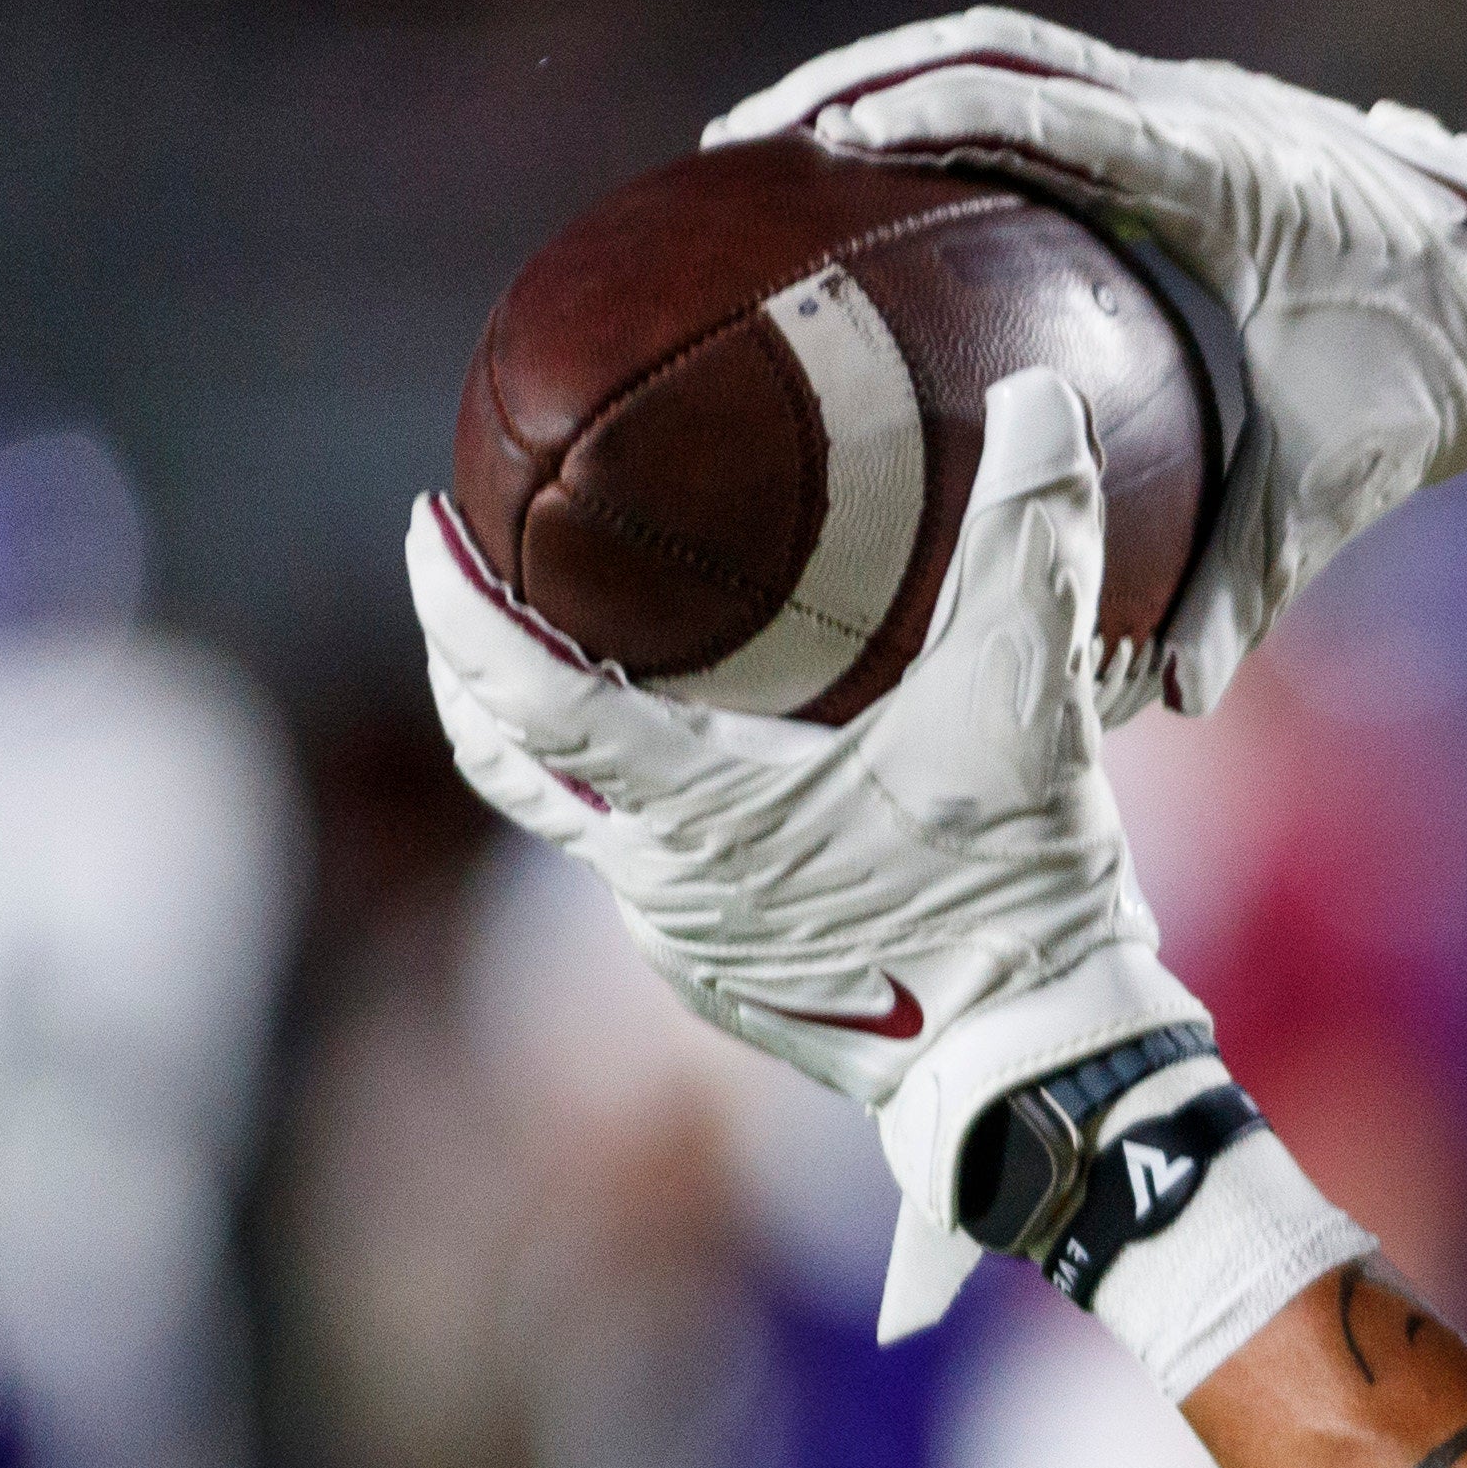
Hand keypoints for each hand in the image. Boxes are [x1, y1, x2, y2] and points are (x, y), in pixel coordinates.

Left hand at [417, 366, 1212, 1338]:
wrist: (1042, 1070)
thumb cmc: (1014, 894)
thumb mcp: (1025, 704)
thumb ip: (1026, 546)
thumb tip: (1039, 397)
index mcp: (693, 810)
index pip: (522, 693)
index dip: (456, 605)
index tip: (424, 527)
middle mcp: (656, 885)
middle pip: (510, 764)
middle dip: (471, 671)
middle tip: (470, 581)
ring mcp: (687, 947)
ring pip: (587, 825)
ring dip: (572, 745)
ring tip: (601, 664)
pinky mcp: (734, 985)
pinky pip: (657, 878)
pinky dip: (655, 810)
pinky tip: (720, 776)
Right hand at [707, 9, 1466, 715]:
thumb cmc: (1439, 381)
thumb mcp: (1338, 478)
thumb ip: (1243, 581)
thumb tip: (1159, 701)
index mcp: (1220, 164)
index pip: (1045, 102)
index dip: (927, 108)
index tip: (817, 146)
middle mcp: (1195, 105)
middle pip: (994, 42)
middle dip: (859, 77)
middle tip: (738, 143)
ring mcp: (1189, 98)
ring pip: (1014, 47)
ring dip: (896, 75)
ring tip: (779, 142)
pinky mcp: (1186, 119)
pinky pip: (1051, 85)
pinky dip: (963, 107)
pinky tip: (891, 170)